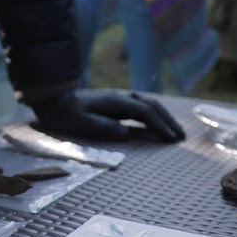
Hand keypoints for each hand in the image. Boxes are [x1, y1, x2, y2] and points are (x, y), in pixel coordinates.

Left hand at [31, 89, 184, 142]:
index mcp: (115, 101)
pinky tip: (159, 125)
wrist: (54, 99)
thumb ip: (103, 127)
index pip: (144, 112)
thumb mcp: (81, 123)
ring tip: (176, 132)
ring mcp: (119, 98)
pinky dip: (154, 116)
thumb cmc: (65, 113)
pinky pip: (141, 108)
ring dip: (164, 117)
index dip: (160, 125)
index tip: (172, 139)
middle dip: (169, 120)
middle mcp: (121, 97)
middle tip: (182, 137)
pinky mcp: (116, 103)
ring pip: (149, 105)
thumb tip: (125, 133)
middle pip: (152, 105)